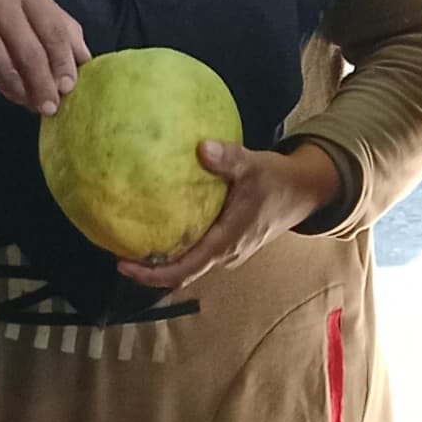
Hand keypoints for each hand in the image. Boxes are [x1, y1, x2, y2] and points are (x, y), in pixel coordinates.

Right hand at [0, 0, 87, 113]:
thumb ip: (57, 20)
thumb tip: (84, 57)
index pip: (52, 29)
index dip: (63, 61)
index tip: (70, 85)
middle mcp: (1, 5)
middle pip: (30, 53)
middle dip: (45, 83)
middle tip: (54, 106)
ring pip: (7, 68)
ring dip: (25, 91)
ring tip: (37, 105)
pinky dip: (5, 87)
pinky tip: (17, 95)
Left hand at [122, 141, 340, 290]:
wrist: (303, 192)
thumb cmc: (278, 181)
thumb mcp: (254, 165)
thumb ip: (228, 159)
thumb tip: (201, 148)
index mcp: (227, 242)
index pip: (184, 270)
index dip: (151, 274)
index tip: (123, 265)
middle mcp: (226, 254)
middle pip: (181, 273)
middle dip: (150, 269)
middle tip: (118, 254)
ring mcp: (228, 252)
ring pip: (190, 264)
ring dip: (163, 260)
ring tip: (133, 243)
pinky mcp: (229, 244)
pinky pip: (198, 252)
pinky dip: (177, 248)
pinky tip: (160, 228)